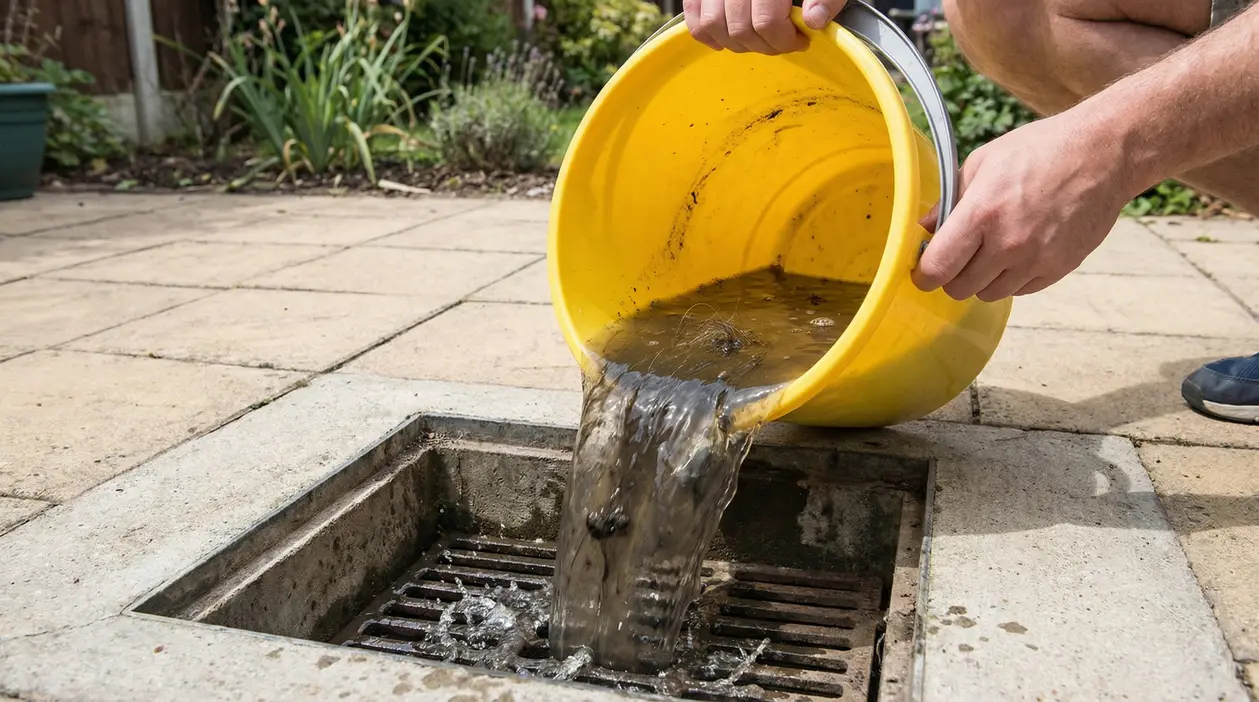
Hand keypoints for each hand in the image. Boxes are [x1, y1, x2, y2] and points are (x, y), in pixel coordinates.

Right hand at [684, 0, 848, 53]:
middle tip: (780, 43)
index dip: (783, 40)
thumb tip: (813, 20)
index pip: (766, 21)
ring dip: (736, 44)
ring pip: (713, 25)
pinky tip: (726, 38)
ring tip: (755, 40)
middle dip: (763, 46)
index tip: (798, 41)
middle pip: (740, 28)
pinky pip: (694, 14)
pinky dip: (707, 33)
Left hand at [913, 113, 1132, 301]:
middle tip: (958, 256)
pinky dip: (1012, 278)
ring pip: (989, 294)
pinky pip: (1020, 290)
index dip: (924, 274)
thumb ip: (949, 199)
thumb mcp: (983, 162)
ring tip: (992, 249)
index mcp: (982, 213)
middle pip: (960, 288)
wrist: (1103, 153)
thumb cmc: (1040, 150)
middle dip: (952, 276)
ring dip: (983, 279)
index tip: (923, 270)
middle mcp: (1008, 243)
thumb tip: (924, 228)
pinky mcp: (1059, 269)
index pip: (938, 268)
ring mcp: (1036, 260)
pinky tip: (1019, 250)